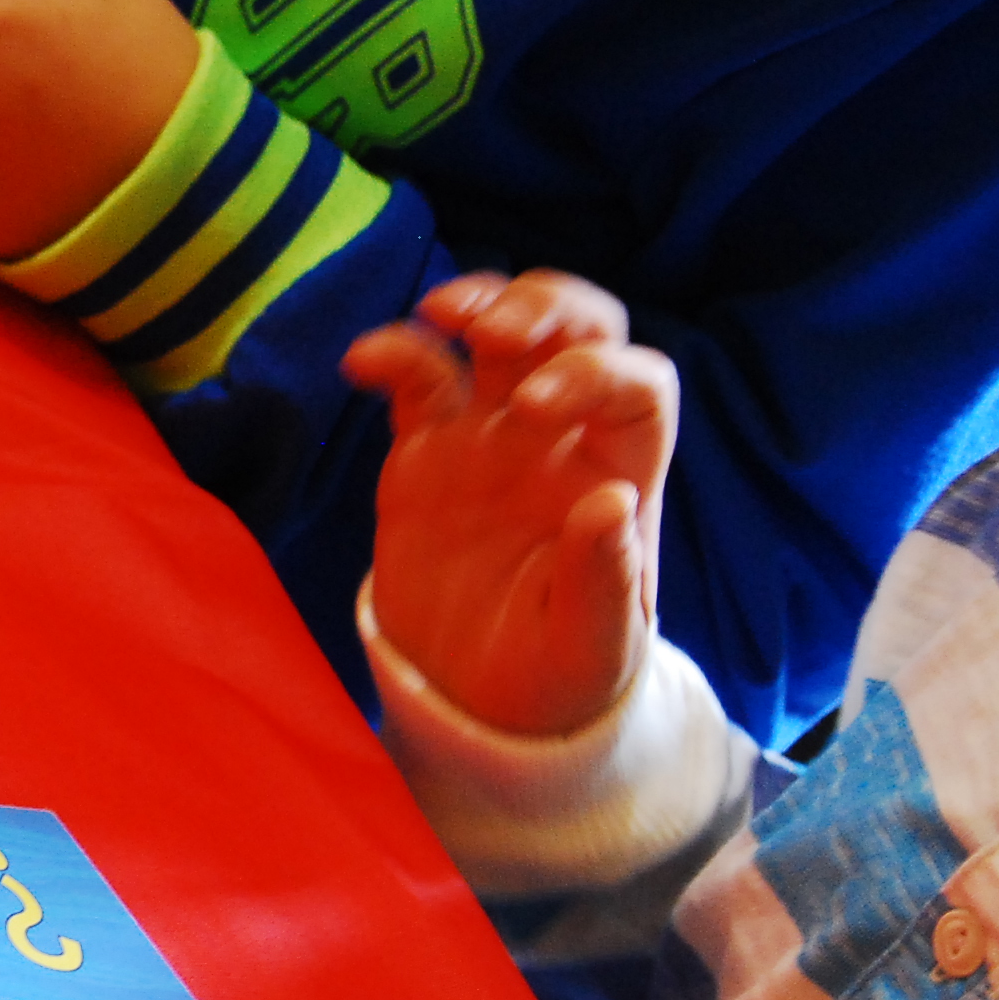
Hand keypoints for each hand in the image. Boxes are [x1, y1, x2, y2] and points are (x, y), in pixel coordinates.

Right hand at [343, 271, 678, 737]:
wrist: (471, 698)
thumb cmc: (553, 675)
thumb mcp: (593, 651)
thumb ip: (604, 582)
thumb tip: (610, 503)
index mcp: (621, 472)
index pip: (637, 385)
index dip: (595, 374)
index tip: (535, 408)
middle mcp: (563, 435)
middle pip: (582, 326)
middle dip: (544, 307)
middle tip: (493, 331)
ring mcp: (491, 432)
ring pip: (499, 331)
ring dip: (478, 301)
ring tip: (440, 313)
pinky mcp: (426, 446)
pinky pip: (416, 375)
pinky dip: (392, 352)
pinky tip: (361, 361)